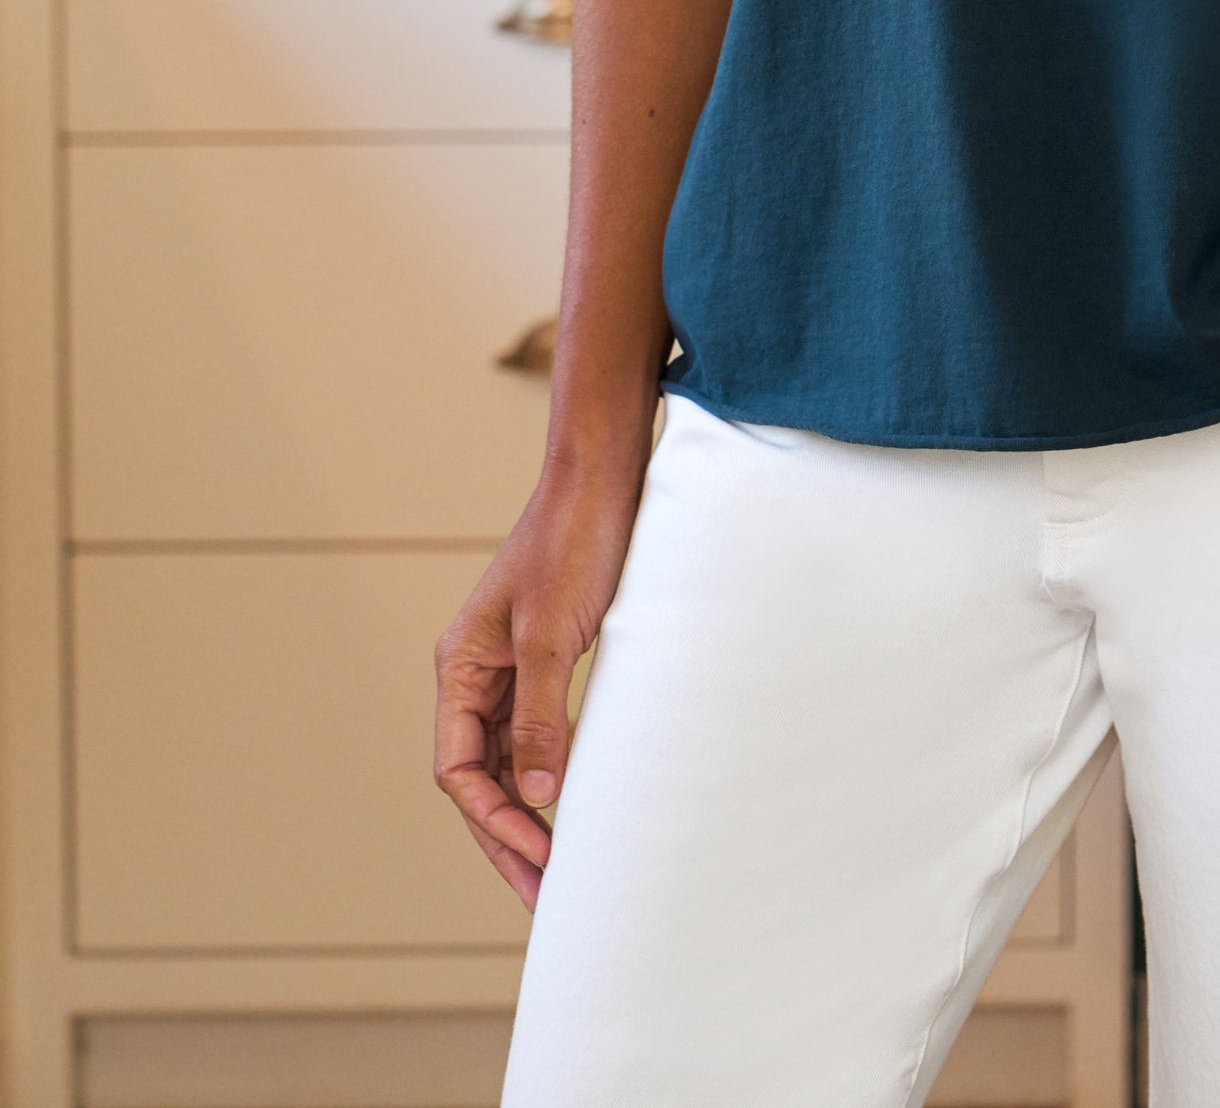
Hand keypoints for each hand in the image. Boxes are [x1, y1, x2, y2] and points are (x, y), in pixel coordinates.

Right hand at [432, 451, 644, 907]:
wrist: (606, 475)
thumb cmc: (575, 541)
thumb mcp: (555, 635)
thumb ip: (541, 717)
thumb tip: (540, 798)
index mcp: (460, 667)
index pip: (460, 769)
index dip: (494, 821)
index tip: (538, 857)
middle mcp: (476, 673)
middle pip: (481, 777)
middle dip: (508, 837)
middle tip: (544, 897)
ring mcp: (511, 667)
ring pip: (510, 761)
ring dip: (531, 814)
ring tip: (559, 870)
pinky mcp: (548, 659)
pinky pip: (538, 734)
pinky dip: (553, 774)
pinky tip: (577, 806)